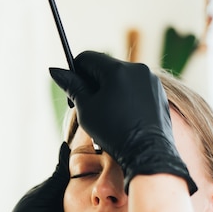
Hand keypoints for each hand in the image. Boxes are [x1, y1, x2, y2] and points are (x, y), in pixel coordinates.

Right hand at [49, 51, 196, 194]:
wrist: (147, 153)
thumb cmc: (114, 132)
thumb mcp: (86, 109)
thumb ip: (71, 86)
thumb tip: (54, 70)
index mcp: (117, 69)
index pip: (87, 58)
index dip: (75, 72)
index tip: (73, 92)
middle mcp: (136, 68)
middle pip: (104, 67)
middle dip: (92, 83)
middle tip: (89, 107)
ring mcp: (150, 80)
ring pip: (120, 77)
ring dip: (109, 90)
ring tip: (107, 115)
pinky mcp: (158, 92)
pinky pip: (135, 87)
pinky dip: (124, 97)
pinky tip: (123, 118)